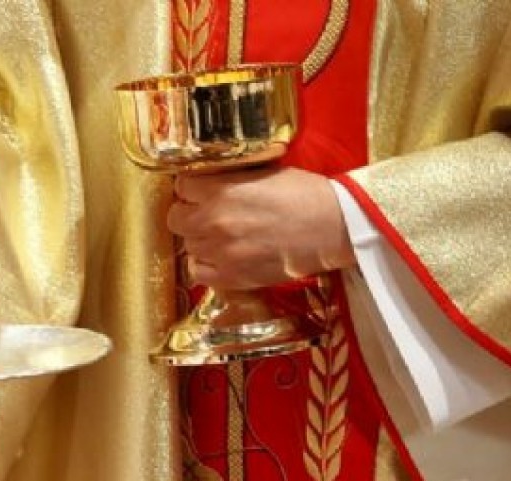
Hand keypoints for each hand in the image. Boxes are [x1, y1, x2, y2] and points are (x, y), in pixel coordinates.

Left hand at [166, 166, 354, 291]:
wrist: (334, 227)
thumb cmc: (305, 195)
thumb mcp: (264, 173)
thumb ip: (230, 179)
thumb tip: (209, 183)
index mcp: (222, 190)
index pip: (182, 186)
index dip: (192, 189)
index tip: (200, 192)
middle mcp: (215, 221)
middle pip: (176, 218)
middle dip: (189, 214)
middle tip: (207, 215)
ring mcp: (221, 252)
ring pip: (188, 246)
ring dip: (201, 240)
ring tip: (224, 237)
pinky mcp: (232, 277)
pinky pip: (198, 273)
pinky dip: (207, 266)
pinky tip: (223, 257)